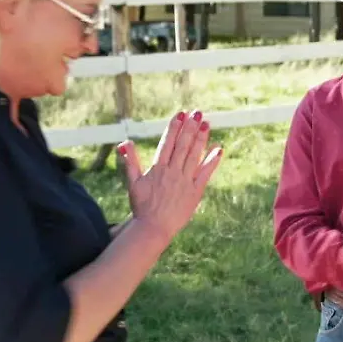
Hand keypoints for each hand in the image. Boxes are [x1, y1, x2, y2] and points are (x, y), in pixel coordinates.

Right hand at [120, 110, 223, 239]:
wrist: (154, 228)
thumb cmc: (142, 206)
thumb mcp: (133, 182)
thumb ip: (130, 161)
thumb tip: (124, 143)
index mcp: (157, 168)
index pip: (168, 143)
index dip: (175, 127)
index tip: (181, 114)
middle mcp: (172, 172)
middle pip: (183, 145)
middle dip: (190, 127)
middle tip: (197, 113)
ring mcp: (185, 181)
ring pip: (194, 155)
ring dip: (201, 138)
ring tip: (206, 123)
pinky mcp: (195, 192)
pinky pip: (205, 173)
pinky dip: (212, 160)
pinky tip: (218, 148)